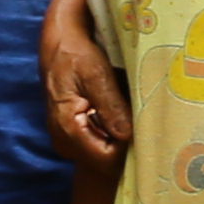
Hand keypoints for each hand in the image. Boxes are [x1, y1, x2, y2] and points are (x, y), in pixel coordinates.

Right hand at [39, 0, 130, 165]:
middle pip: (106, 160)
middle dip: (126, 142)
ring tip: (127, 109)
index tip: (143, 127)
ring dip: (120, 135)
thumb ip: (111, 106)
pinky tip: (117, 111)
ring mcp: (67, 141)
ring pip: (105, 153)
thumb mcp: (96, 74)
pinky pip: (100, 143)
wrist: (59, 44)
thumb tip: (128, 135)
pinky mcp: (73, 136)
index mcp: (67, 129)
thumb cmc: (76, 54)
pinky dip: (112, 130)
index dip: (128, 146)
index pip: (107, 159)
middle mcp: (64, 142)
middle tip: (139, 116)